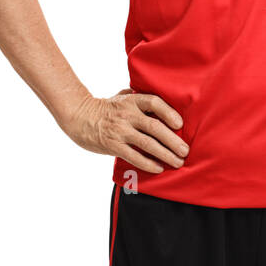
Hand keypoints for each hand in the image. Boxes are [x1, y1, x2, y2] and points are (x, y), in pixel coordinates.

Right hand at [60, 88, 187, 172]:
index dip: (169, 113)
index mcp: (132, 100)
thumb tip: (164, 99)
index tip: (180, 124)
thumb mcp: (122, 97)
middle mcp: (127, 115)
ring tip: (178, 162)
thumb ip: (140, 98)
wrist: (80, 118)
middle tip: (185, 151)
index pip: (154, 103)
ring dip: (165, 154)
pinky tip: (159, 168)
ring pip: (147, 144)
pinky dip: (148, 163)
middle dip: (173, 140)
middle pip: (155, 127)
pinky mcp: (113, 145)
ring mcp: (120, 131)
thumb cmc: (106, 108)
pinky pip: (134, 156)